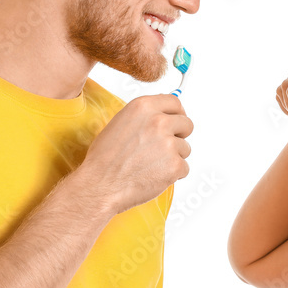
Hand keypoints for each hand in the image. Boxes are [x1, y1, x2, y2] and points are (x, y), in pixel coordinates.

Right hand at [77, 94, 192, 214]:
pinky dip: (173, 175)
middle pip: (186, 124)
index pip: (175, 102)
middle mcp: (158, 121)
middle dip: (179, 136)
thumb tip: (162, 116)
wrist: (100, 185)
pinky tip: (154, 176)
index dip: (177, 114)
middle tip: (164, 148)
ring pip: (185, 148)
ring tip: (151, 165)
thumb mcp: (120, 123)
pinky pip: (184, 168)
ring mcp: (169, 143)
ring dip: (174, 157)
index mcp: (143, 107)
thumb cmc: (105, 158)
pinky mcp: (175, 165)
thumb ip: (144, 116)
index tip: (176, 122)